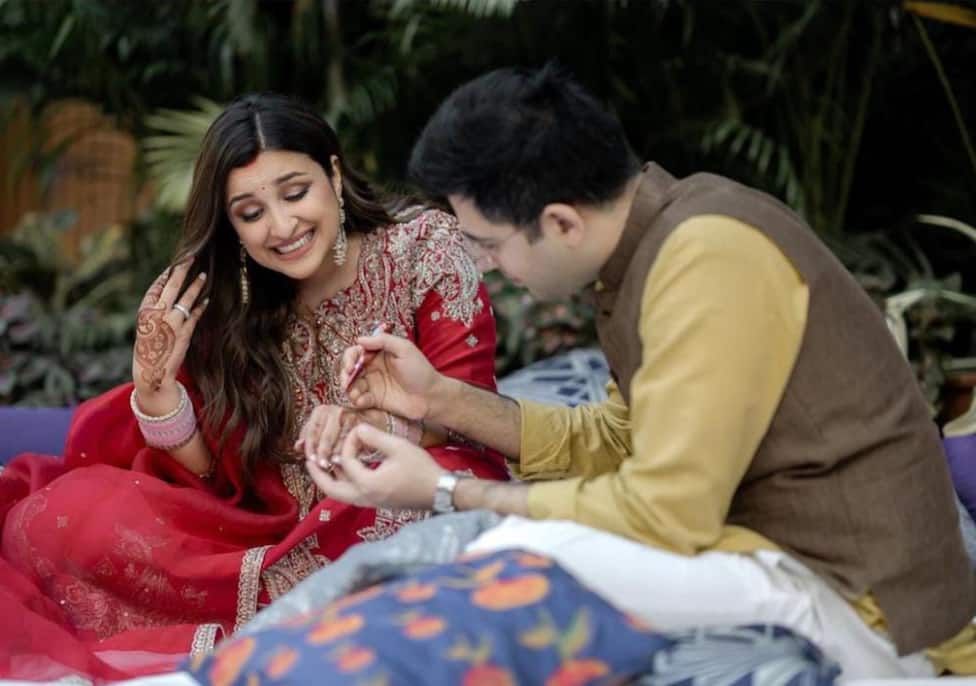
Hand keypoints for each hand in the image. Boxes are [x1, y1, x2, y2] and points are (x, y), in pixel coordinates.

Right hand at [132, 262, 207, 414]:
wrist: (152, 373)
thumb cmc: (149, 349)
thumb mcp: (146, 328)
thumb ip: (155, 312)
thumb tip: (166, 295)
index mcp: (144, 312)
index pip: (155, 288)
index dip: (165, 275)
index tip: (173, 265)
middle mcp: (157, 315)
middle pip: (172, 287)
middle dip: (182, 271)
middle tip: (190, 258)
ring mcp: (172, 323)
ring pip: (186, 298)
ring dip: (196, 285)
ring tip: (204, 275)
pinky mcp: (184, 333)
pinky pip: (195, 315)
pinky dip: (201, 307)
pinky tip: (206, 300)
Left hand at [294, 404, 386, 462]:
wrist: (369, 422)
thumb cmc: (342, 429)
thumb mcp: (324, 433)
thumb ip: (310, 439)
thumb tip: (297, 446)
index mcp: (320, 411)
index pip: (311, 430)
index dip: (310, 446)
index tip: (310, 460)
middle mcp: (333, 409)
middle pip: (325, 434)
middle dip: (322, 451)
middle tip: (321, 465)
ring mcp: (348, 413)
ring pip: (338, 436)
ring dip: (334, 451)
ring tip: (332, 464)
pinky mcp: (360, 419)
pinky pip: (352, 436)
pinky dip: (347, 447)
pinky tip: (345, 458)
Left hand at [305, 423, 442, 509]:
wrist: (439, 491)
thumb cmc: (421, 469)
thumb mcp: (399, 447)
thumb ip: (375, 437)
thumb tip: (357, 429)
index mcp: (368, 484)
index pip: (346, 460)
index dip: (349, 442)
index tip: (359, 432)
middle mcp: (364, 497)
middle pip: (331, 489)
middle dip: (317, 474)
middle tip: (308, 460)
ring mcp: (370, 502)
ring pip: (340, 494)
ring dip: (329, 479)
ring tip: (321, 465)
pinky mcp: (376, 503)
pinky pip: (351, 494)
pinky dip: (342, 482)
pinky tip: (345, 469)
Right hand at [340, 333, 439, 420]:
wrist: (431, 397)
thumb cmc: (420, 371)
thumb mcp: (404, 349)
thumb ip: (383, 341)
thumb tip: (360, 339)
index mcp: (380, 353)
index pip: (358, 351)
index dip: (351, 357)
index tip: (351, 365)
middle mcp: (374, 368)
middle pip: (350, 367)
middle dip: (345, 373)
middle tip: (346, 380)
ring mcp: (374, 384)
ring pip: (352, 384)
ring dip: (349, 388)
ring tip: (354, 393)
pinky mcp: (375, 400)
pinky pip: (360, 398)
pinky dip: (357, 399)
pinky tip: (361, 401)